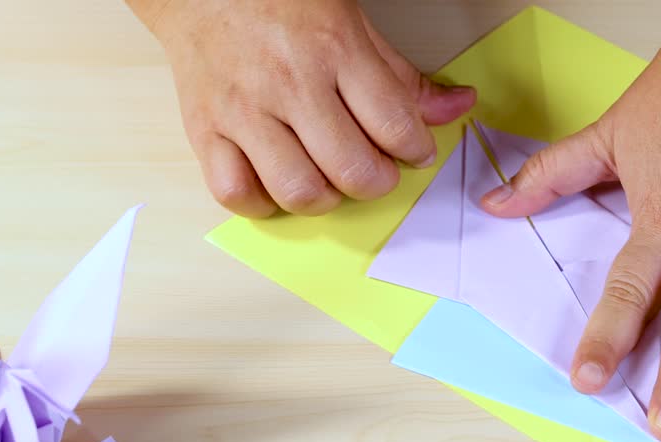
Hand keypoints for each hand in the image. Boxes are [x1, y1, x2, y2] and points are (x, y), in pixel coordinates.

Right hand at [135, 0, 474, 216]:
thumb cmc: (281, 1)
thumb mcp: (354, 22)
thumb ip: (403, 76)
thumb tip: (457, 107)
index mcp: (334, 49)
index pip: (395, 126)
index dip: (416, 150)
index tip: (413, 151)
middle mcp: (288, 83)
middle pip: (352, 169)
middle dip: (377, 180)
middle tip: (375, 168)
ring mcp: (243, 110)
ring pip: (298, 190)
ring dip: (326, 198)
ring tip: (329, 178)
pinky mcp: (204, 130)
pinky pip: (235, 193)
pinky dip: (262, 202)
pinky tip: (278, 183)